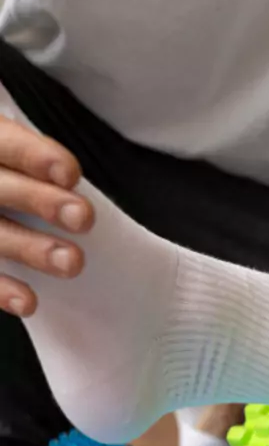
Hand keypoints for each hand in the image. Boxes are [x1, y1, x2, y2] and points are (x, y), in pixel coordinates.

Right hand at [0, 114, 91, 316]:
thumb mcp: (15, 160)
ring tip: (72, 263)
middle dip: (40, 201)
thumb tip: (78, 191)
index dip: (34, 156)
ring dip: (30, 249)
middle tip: (84, 218)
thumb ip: (35, 167)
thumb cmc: (11, 180)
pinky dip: (1, 290)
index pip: (4, 143)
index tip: (72, 175)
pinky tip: (29, 303)